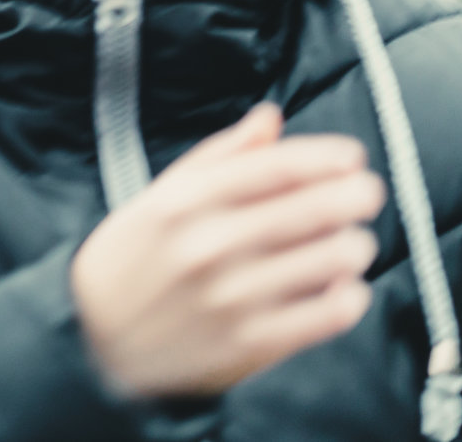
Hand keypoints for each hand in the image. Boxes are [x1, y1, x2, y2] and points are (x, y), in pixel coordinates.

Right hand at [70, 103, 384, 398]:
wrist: (93, 341)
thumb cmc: (132, 259)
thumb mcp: (159, 198)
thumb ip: (218, 157)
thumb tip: (269, 118)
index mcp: (184, 201)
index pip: (275, 167)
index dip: (324, 157)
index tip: (351, 155)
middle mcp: (208, 245)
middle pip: (307, 209)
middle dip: (352, 196)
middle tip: (367, 192)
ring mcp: (229, 298)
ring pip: (323, 261)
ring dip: (353, 246)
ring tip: (355, 242)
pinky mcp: (246, 344)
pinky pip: (320, 318)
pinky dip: (346, 300)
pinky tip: (348, 289)